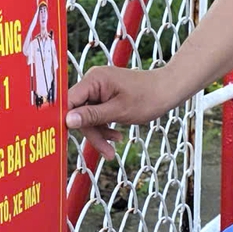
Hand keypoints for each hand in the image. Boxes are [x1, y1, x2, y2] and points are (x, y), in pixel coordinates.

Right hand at [65, 65, 183, 153]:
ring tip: (112, 149)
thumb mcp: (119, 111)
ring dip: (99, 134)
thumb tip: (68, 120)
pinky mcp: (105, 96)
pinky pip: (97, 114)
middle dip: (91, 133)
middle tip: (106, 151)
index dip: (66, 119)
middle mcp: (93, 81)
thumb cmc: (148, 98)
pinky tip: (117, 137)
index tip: (65, 138)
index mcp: (94, 79)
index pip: (69, 101)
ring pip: (88, 117)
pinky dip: (105, 127)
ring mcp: (99, 89)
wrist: (168, 90)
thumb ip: (92, 116)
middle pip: (78, 112)